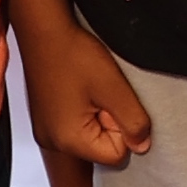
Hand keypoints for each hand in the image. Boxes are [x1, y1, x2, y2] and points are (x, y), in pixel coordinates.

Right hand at [22, 15, 151, 168]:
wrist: (44, 31)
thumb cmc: (73, 55)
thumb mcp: (114, 89)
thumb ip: (134, 121)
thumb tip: (142, 146)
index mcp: (69, 140)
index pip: (116, 155)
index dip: (123, 127)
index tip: (113, 102)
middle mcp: (53, 141)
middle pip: (101, 147)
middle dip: (110, 121)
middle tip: (101, 93)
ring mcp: (47, 130)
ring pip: (90, 134)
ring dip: (98, 113)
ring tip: (90, 88)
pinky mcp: (46, 118)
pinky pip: (76, 124)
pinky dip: (85, 108)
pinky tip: (81, 87)